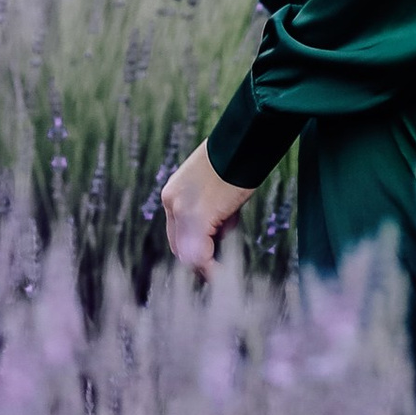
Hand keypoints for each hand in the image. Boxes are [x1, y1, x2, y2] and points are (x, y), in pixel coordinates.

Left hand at [161, 139, 253, 280]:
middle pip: (178, 246)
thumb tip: (216, 239)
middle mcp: (171, 202)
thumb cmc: (236, 161)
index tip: (211, 260)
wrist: (244, 141)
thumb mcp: (216, 188)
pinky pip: (200, 254)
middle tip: (217, 270)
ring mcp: (181, 209)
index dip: (193, 250)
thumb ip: (209, 212)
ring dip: (207, 262)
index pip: (177, 233)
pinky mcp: (197, 216)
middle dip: (198, 261)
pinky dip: (211, 267)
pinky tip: (223, 273)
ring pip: (188, 253)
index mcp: (173, 194)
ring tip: (227, 249)